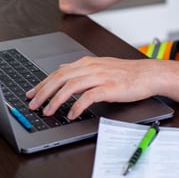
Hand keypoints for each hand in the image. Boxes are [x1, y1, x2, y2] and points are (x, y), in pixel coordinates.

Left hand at [26, 57, 158, 119]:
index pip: (58, 72)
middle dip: (43, 92)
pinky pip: (89, 97)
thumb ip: (80, 69)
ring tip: (48, 111)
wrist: (148, 74)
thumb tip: (62, 68)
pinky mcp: (109, 87)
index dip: (42, 83)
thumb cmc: (126, 73)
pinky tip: (70, 114)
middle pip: (60, 78)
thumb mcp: (99, 66)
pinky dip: (77, 106)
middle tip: (33, 104)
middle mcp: (90, 68)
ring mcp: (100, 77)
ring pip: (71, 86)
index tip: (30, 94)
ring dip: (56, 100)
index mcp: (86, 63)